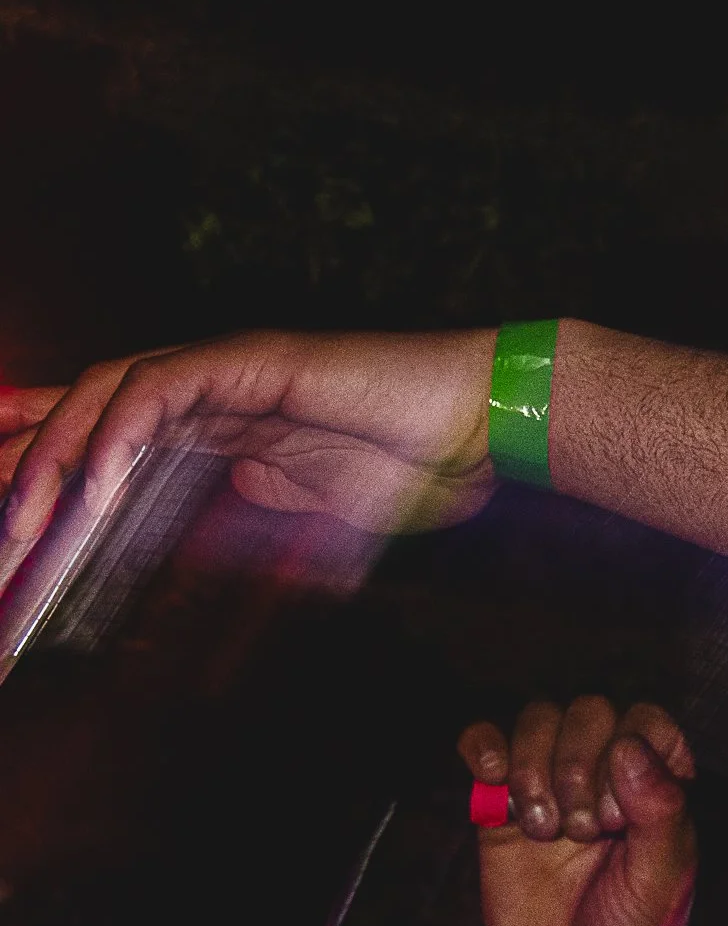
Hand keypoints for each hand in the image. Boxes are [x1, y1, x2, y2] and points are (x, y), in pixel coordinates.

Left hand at [0, 328, 496, 580]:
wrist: (482, 426)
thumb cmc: (417, 465)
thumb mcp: (312, 522)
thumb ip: (254, 534)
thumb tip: (203, 565)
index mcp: (220, 423)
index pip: (110, 431)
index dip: (45, 452)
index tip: (0, 496)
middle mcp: (211, 387)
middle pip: (89, 404)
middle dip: (26, 454)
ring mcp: (229, 367)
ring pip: (110, 390)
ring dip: (59, 452)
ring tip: (27, 512)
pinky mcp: (254, 360)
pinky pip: (166, 385)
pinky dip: (124, 427)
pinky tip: (99, 471)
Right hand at [460, 698, 696, 925]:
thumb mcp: (662, 883)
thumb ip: (659, 813)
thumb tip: (631, 747)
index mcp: (654, 790)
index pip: (646, 722)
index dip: (631, 750)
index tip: (623, 814)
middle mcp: (604, 779)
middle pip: (588, 713)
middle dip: (580, 765)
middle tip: (584, 831)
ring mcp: (550, 789)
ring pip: (538, 721)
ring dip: (535, 765)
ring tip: (544, 830)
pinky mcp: (499, 809)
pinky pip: (485, 745)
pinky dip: (482, 744)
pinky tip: (490, 775)